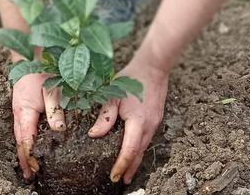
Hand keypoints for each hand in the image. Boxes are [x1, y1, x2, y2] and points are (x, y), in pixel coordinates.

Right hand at [12, 71, 65, 179]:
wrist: (33, 55)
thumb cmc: (43, 70)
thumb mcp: (51, 89)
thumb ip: (54, 109)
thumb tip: (59, 130)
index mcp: (23, 110)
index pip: (24, 139)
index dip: (28, 156)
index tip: (33, 170)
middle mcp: (19, 113)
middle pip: (20, 140)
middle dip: (24, 158)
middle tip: (30, 175)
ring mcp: (20, 110)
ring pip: (20, 134)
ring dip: (24, 150)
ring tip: (30, 167)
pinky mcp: (24, 107)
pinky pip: (23, 127)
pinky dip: (26, 140)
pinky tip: (33, 147)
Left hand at [88, 53, 168, 184]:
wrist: (153, 67)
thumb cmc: (131, 78)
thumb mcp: (113, 95)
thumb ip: (105, 116)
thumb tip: (94, 135)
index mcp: (138, 122)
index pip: (130, 151)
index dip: (121, 165)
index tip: (113, 176)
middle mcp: (149, 126)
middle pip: (139, 154)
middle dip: (129, 168)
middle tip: (119, 180)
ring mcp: (155, 123)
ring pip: (144, 147)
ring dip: (135, 160)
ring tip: (126, 171)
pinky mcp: (156, 118)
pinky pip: (147, 138)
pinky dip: (139, 147)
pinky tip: (134, 149)